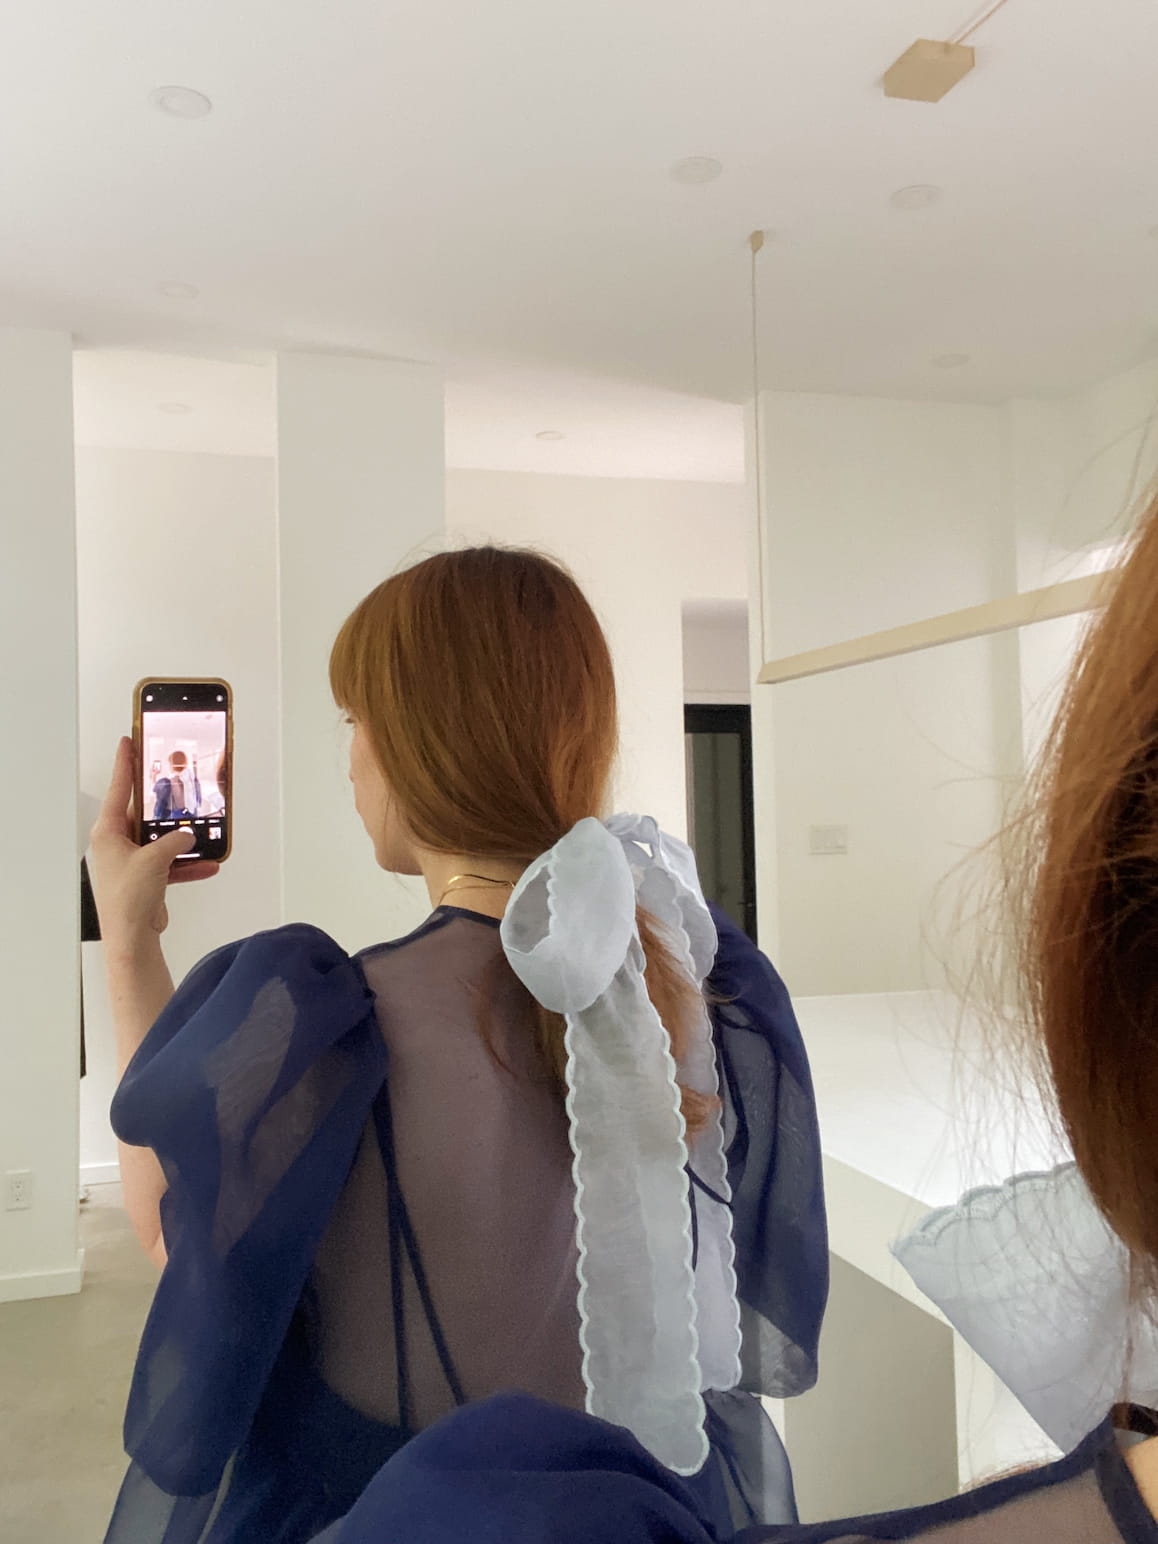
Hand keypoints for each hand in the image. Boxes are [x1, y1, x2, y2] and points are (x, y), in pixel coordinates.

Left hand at [89, 738, 218, 944]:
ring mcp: (132, 861)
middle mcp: (117, 843)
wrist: (132, 936)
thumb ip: (174, 841)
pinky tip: (208, 864)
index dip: (124, 763)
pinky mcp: (146, 878)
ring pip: (160, 840)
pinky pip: (170, 863)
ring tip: (202, 831)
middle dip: (164, 806)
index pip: (117, 788)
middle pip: (143, 814)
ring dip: (182, 840)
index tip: (127, 742)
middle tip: (177, 784)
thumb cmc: (128, 898)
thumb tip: (186, 835)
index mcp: (108, 832)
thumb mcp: (154, 860)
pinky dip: (188, 864)